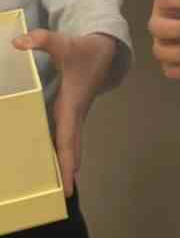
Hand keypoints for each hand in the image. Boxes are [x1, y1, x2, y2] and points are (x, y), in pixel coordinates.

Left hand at [14, 30, 116, 195]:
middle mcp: (75, 114)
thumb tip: (17, 42)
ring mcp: (74, 115)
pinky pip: (67, 136)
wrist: (104, 49)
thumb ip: (41, 40)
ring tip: (59, 187)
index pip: (69, 138)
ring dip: (66, 164)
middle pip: (72, 148)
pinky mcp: (72, 112)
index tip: (69, 185)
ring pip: (71, 144)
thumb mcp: (63, 43)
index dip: (67, 162)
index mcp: (72, 105)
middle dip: (68, 172)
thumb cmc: (84, 50)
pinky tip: (55, 161)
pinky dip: (63, 151)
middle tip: (64, 196)